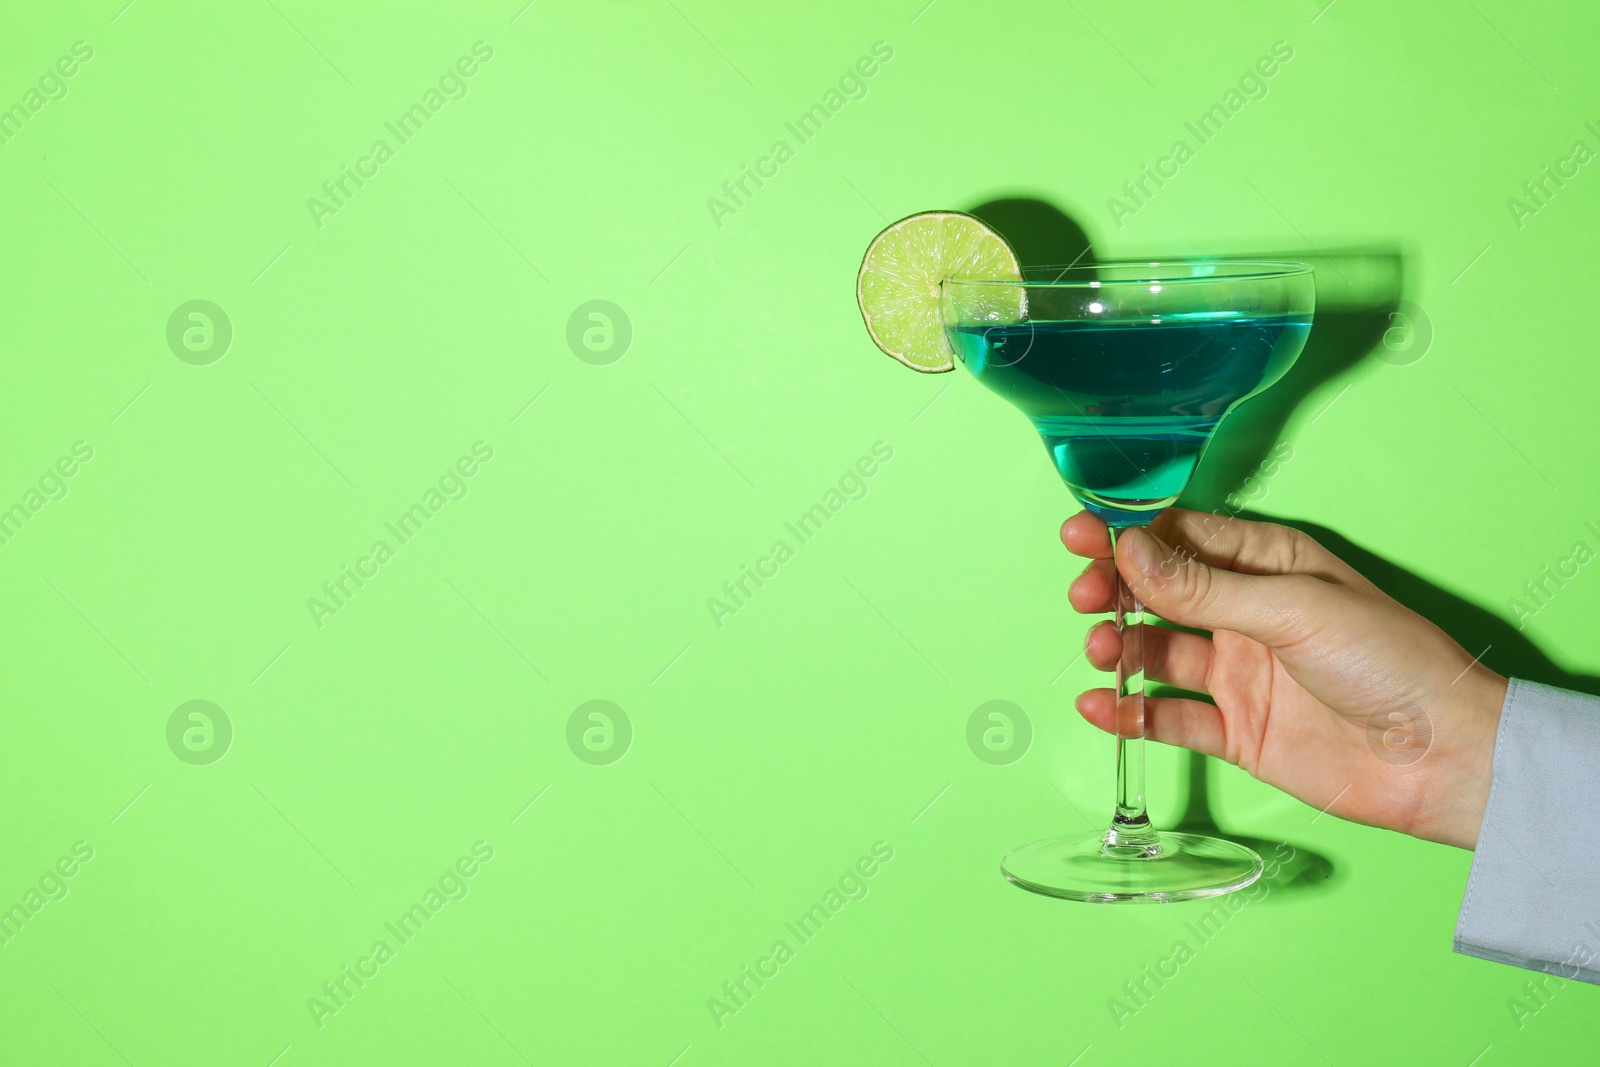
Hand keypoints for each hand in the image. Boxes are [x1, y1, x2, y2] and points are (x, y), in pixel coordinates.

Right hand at [1062, 508, 1507, 848]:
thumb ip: (1204, 588)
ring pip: (1156, 653)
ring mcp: (1240, 674)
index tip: (1080, 535)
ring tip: (1101, 652)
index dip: (1128, 536)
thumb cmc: (1392, 662)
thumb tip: (1130, 552)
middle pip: (1158, 593)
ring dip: (1120, 648)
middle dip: (1113, 590)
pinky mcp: (1237, 732)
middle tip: (1084, 597)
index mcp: (1268, 565)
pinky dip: (1131, 714)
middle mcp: (1247, 614)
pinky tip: (1101, 707)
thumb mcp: (1294, 609)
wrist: (1444, 757)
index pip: (1181, 538)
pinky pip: (1169, 718)